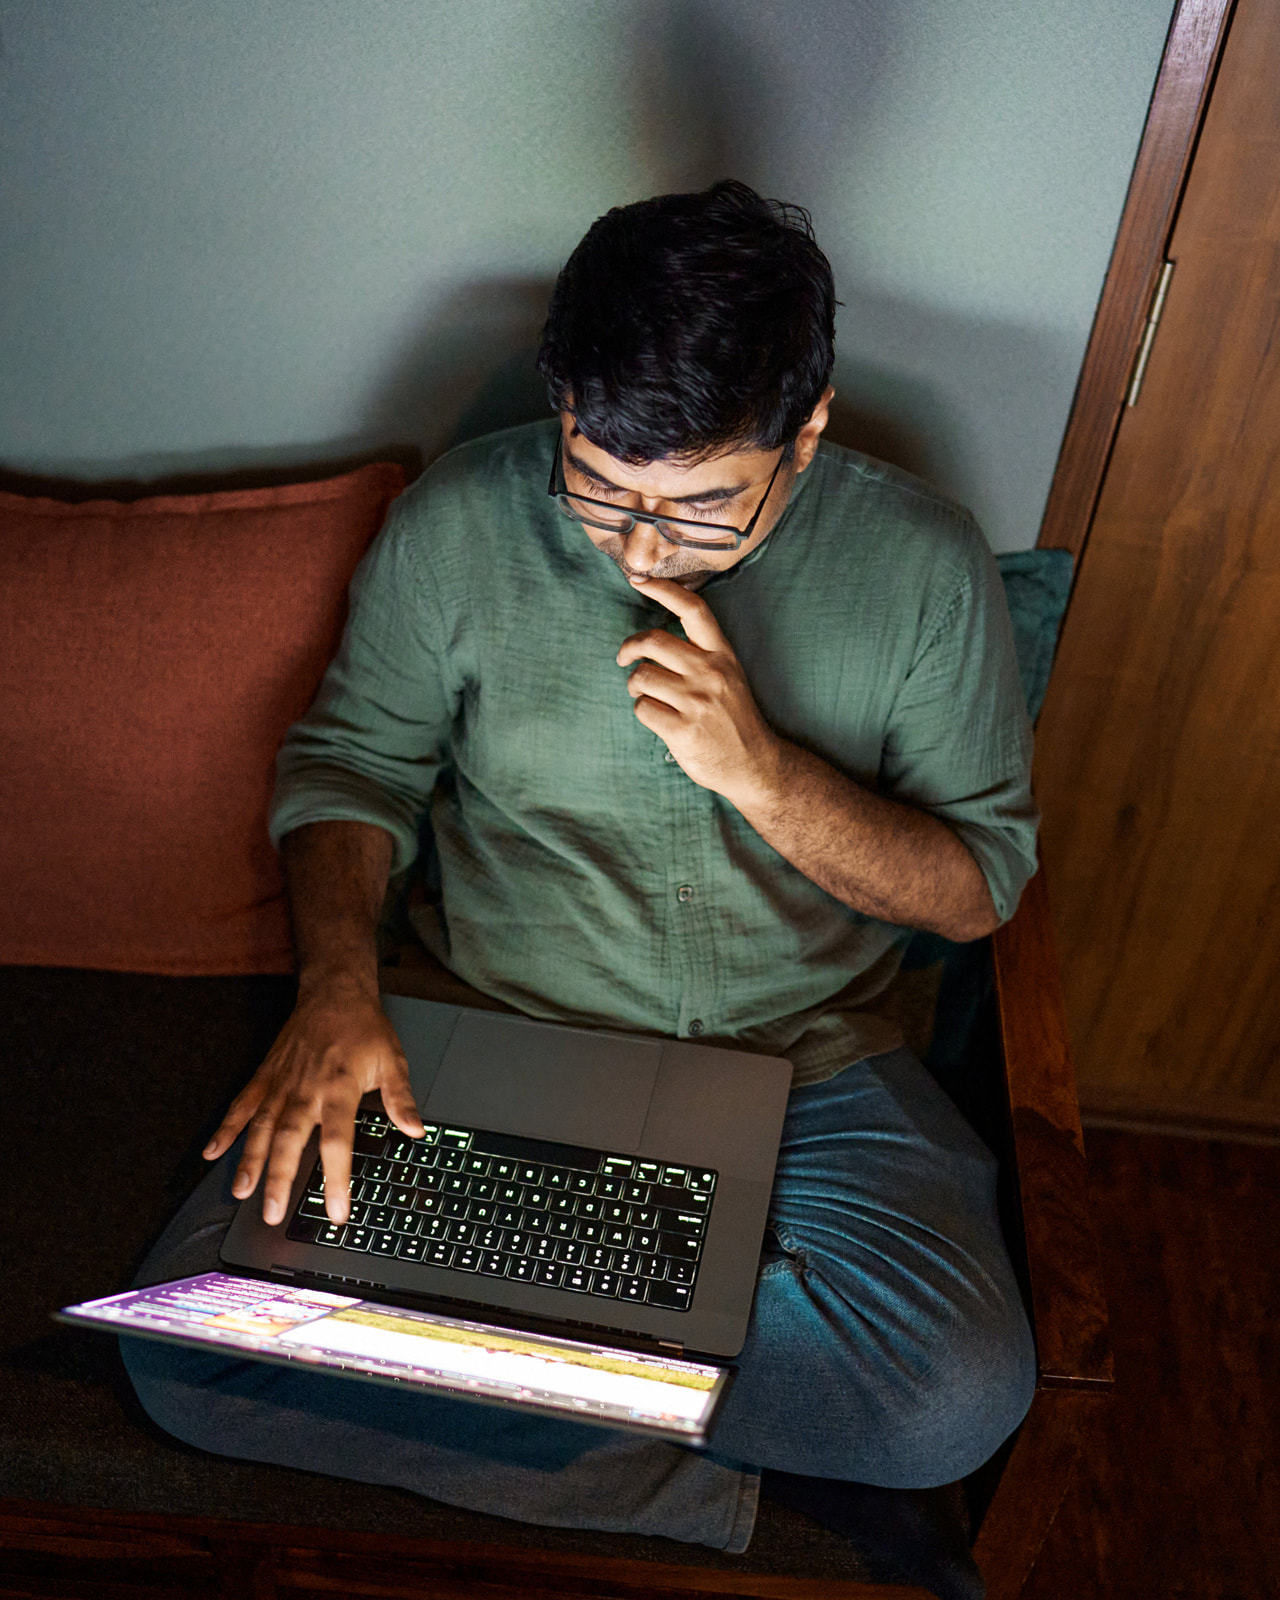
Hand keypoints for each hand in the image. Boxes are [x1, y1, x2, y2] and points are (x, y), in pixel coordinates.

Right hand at [202, 978, 423, 1225]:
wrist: (334, 992)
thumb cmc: (364, 1027)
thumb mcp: (393, 1060)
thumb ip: (401, 1099)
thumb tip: (415, 1130)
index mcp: (340, 1089)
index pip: (337, 1142)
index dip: (336, 1179)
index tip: (337, 1210)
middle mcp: (306, 1090)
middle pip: (290, 1140)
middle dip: (280, 1179)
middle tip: (272, 1214)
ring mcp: (281, 1083)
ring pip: (261, 1128)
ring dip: (249, 1161)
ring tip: (242, 1193)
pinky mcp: (265, 1076)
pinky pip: (242, 1105)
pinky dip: (226, 1128)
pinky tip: (212, 1153)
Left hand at [617, 576, 780, 803]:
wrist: (754, 764)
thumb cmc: (734, 718)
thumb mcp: (728, 676)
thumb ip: (699, 655)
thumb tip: (652, 641)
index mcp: (723, 655)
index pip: (693, 609)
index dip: (662, 588)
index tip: (638, 578)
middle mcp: (711, 673)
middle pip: (653, 641)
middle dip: (629, 648)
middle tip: (624, 658)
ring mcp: (697, 702)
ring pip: (641, 677)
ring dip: (635, 685)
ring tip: (646, 695)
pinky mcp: (683, 730)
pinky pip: (642, 708)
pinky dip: (642, 711)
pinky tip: (658, 718)